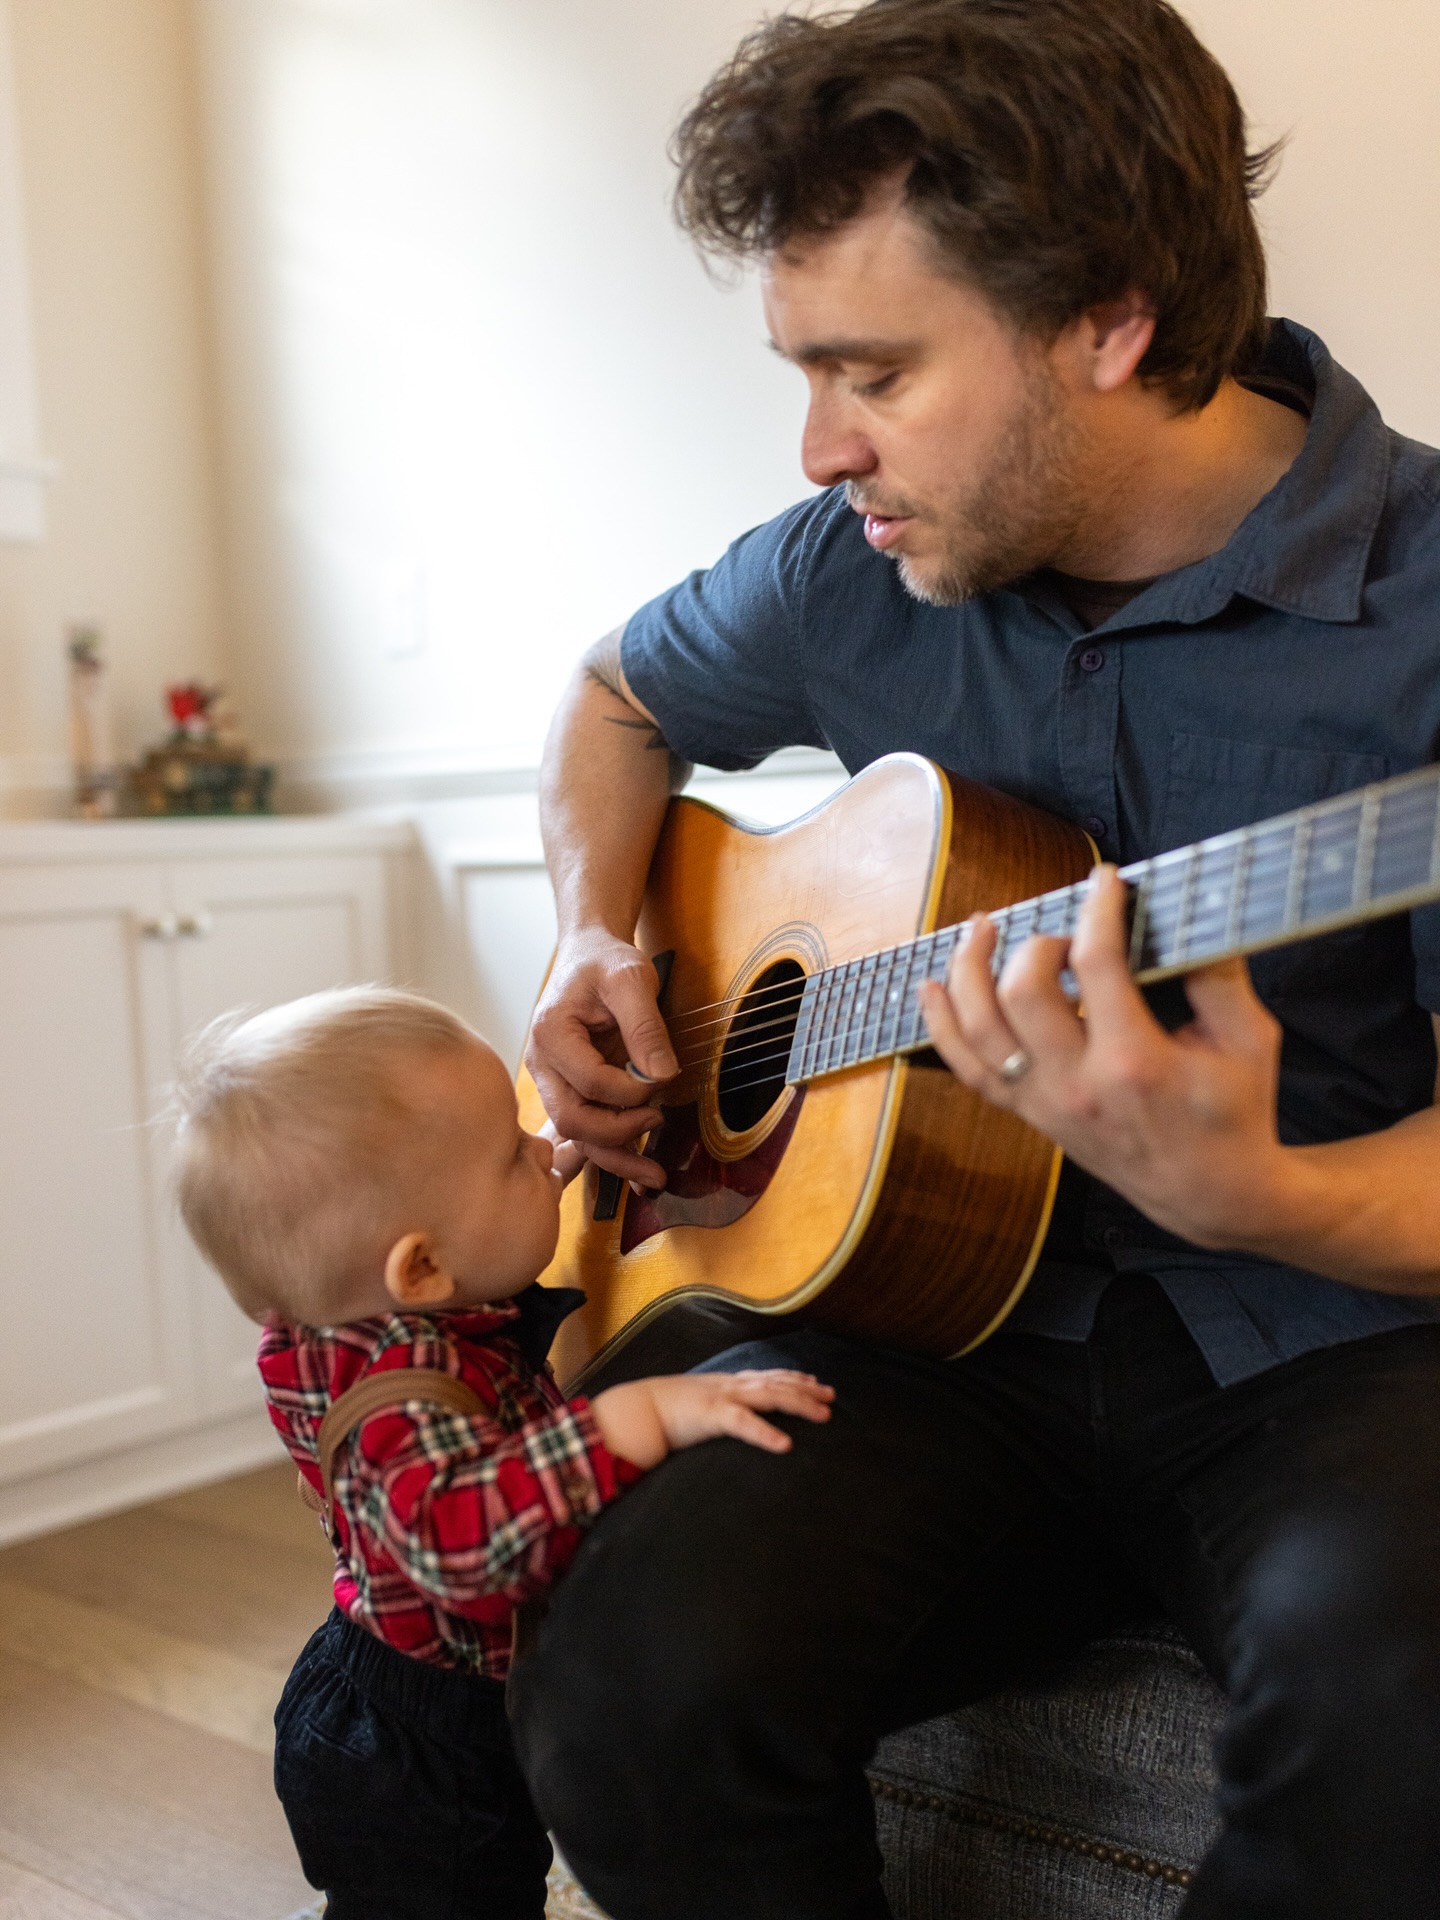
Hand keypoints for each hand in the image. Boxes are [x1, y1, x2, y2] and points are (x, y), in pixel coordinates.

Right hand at [525, 930, 677, 1185]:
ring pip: (579, 1135)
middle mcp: (544, 1064)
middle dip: (619, 1130)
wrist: (591, 958)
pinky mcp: (572, 1093)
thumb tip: (661, 1076)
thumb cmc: (606, 963)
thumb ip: (646, 1026)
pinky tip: (640, 1170)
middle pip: (573, 1119)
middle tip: (657, 1118)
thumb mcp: (631, 978)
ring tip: (655, 1177)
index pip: (589, 1081)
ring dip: (617, 1159)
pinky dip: (614, 1152)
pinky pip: (589, 1131)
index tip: (661, 1078)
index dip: (629, 1090)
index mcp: (551, 1033)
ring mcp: (555, 1083)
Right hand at [590, 1369, 834, 1470]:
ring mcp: (722, 1397)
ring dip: (800, 1404)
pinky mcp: (711, 1415)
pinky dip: (765, 1433)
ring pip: (770, 1396)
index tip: (815, 1383)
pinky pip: (744, 1423)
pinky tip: (785, 1446)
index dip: (793, 1379)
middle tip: (833, 1396)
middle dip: (807, 1389)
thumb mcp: (694, 1406)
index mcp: (724, 1384)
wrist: (632, 1410)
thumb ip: (713, 1410)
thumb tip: (725, 1420)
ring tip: (824, 1415)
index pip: (766, 1377)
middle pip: (777, 1383)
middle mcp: (728, 1386)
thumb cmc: (659, 1412)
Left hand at [917, 866, 1289, 1251]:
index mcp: (1135, 1062)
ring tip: (979, 928)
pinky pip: (969, 1069)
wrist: (1210, 1194)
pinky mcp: (1030, 1114)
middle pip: (1022, 992)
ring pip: (979, 1028)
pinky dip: (942, 1025)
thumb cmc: (1234, 1113)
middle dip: (1035, 943)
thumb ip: (1218, 974)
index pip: (1096, 964)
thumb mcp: (1248, 1040)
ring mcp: (1046, 1103)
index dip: (1095, 909)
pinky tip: (932, 986)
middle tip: (1062, 932)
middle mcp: (1078, 1085)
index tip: (1103, 880)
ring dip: (970, 969)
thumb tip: (1192, 910)